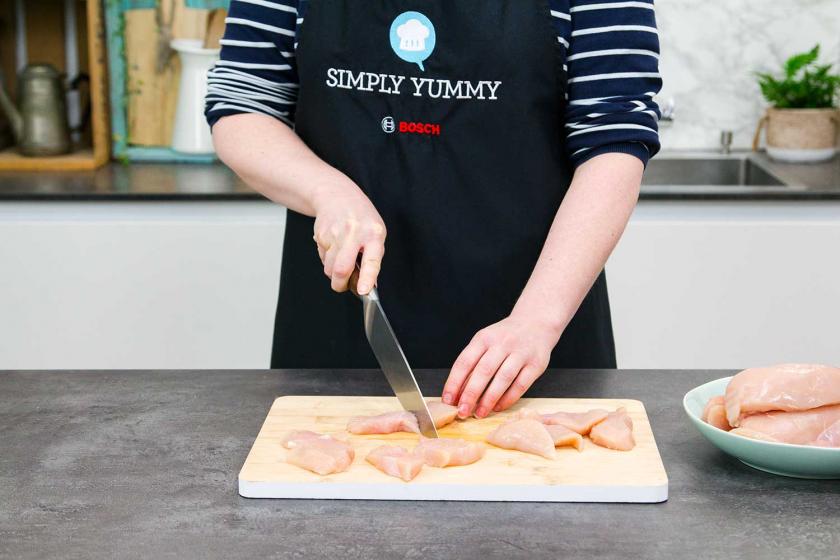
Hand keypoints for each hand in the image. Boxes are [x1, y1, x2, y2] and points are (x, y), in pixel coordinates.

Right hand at [312, 183, 385, 294]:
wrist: (337, 195)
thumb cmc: (361, 217)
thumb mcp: (376, 232)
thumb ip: (372, 257)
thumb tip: (368, 284)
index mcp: (374, 234)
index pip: (371, 260)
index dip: (366, 278)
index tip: (363, 291)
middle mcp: (354, 233)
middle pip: (341, 269)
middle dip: (340, 284)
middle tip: (343, 286)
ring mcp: (336, 234)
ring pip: (329, 267)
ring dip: (333, 272)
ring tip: (341, 259)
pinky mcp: (321, 235)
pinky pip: (322, 258)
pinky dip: (327, 259)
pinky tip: (333, 247)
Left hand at [442, 313, 561, 417]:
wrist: (535, 323)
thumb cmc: (504, 337)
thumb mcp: (485, 342)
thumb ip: (472, 365)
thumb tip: (457, 393)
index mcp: (484, 338)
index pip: (465, 361)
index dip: (454, 382)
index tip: (447, 400)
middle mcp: (502, 344)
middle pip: (484, 371)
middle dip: (471, 394)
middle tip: (462, 412)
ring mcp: (521, 353)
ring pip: (503, 379)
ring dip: (489, 399)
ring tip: (479, 413)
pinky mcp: (536, 364)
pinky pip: (520, 385)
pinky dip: (508, 398)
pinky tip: (498, 407)